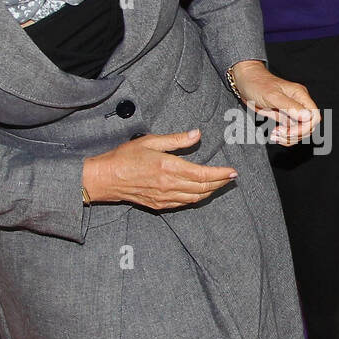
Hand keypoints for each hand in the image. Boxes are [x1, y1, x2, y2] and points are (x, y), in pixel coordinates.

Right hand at [82, 131, 236, 210]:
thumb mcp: (150, 141)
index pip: (202, 174)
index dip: (220, 174)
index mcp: (169, 168)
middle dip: (220, 183)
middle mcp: (169, 185)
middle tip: (231, 177)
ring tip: (220, 184)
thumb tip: (197, 134)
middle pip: (203, 188)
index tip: (233, 171)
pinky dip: (196, 198)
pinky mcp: (159, 204)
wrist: (105, 179)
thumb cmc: (124, 157)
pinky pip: (183, 203)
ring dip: (210, 191)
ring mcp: (164, 198)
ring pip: (195, 198)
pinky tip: (200, 192)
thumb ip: (176, 140)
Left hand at [228, 61, 319, 144]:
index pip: (314, 116)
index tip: (288, 131)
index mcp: (300, 95)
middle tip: (279, 133)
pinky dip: (284, 137)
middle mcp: (299, 103)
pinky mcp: (284, 116)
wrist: (246, 81)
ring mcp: (292, 111)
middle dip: (296, 134)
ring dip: (289, 138)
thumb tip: (307, 116)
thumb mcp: (272, 96)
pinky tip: (274, 134)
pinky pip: (290, 131)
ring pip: (300, 131)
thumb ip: (290, 107)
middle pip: (309, 126)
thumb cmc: (258, 84)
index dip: (305, 127)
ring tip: (274, 135)